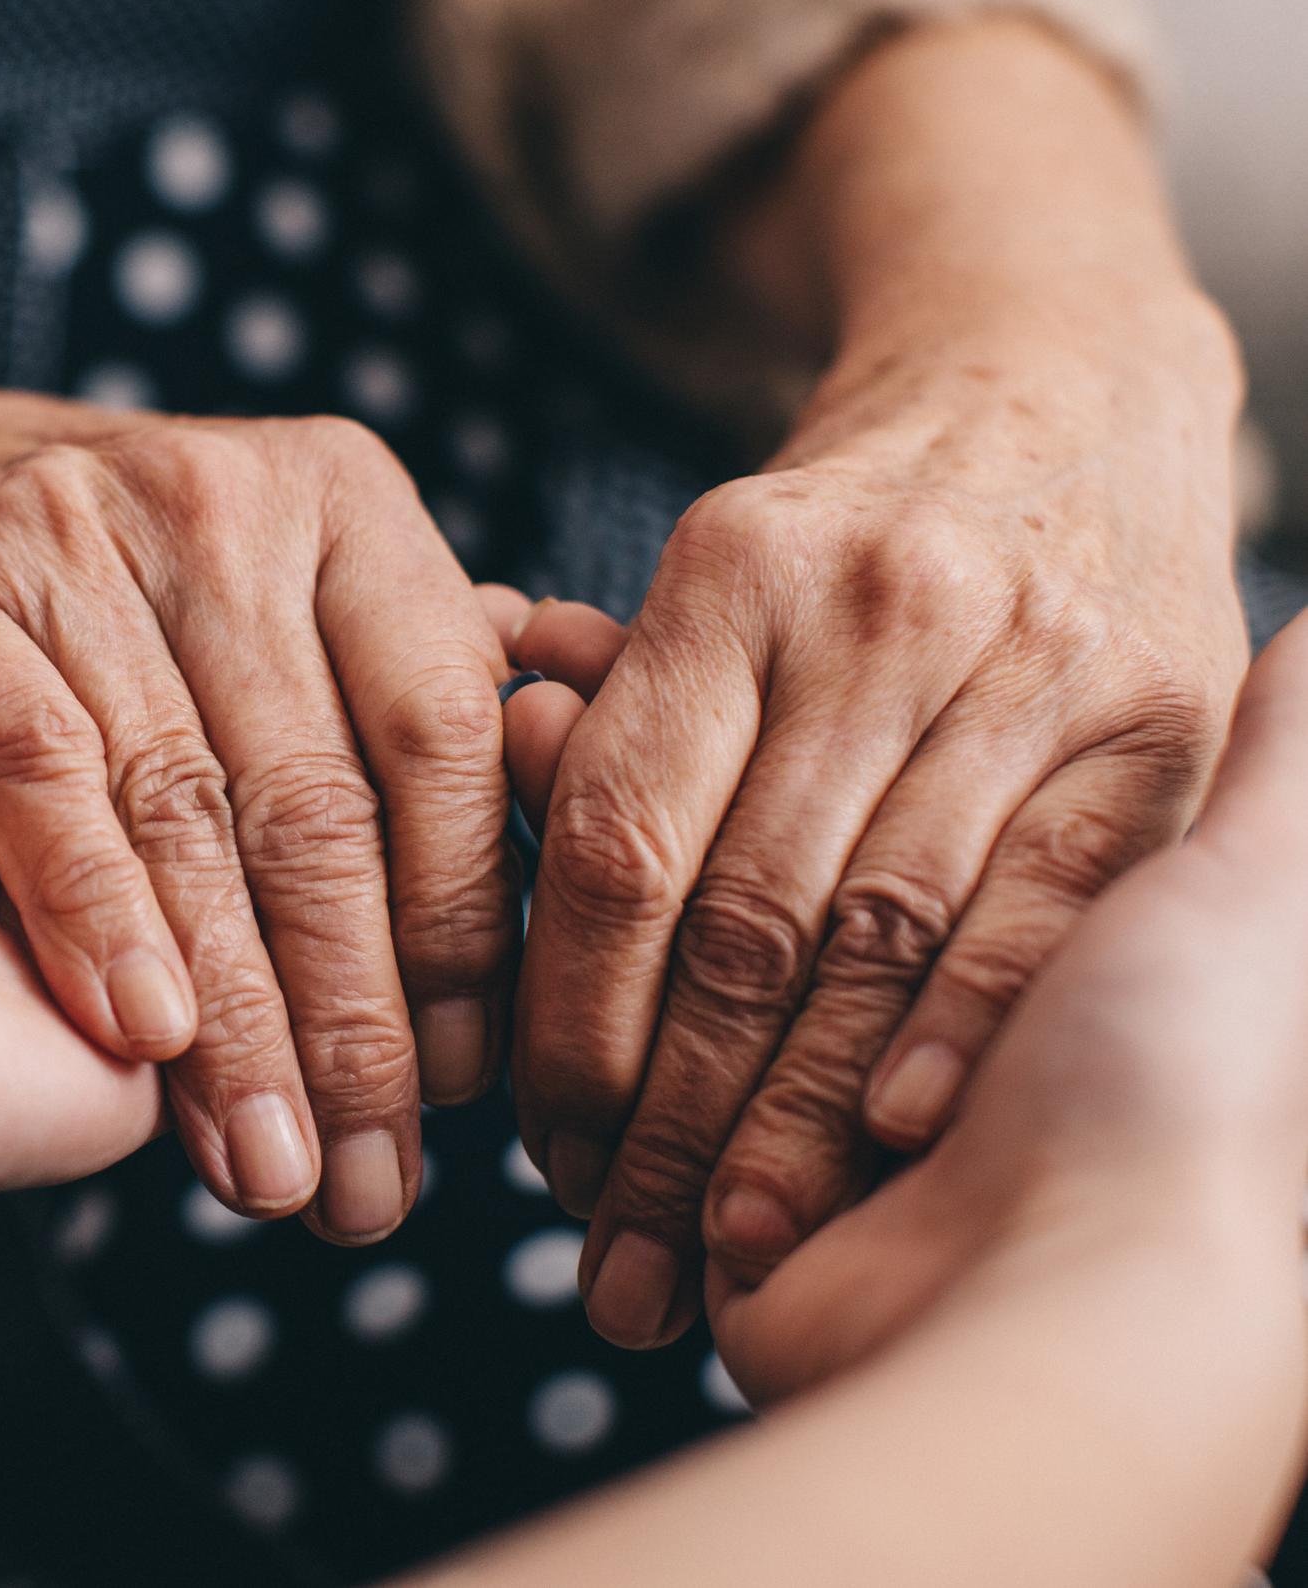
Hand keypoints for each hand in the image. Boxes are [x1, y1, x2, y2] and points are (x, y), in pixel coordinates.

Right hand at [0, 409, 518, 1242]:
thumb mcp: (306, 607)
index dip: (464, 930)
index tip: (464, 1093)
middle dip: (350, 1023)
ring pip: (180, 813)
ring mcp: (71, 533)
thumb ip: (415, 713)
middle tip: (367, 1189)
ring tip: (269, 1171)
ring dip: (232, 1019)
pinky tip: (145, 1042)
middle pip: (313, 799)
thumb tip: (556, 869)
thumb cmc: (160, 595)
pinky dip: (93, 914)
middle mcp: (221, 501)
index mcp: (348, 502)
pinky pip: (37, 775)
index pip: (441, 738)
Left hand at [511, 301, 1247, 1347]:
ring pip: (881, 938)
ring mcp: (1028, 662)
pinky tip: (892, 1147)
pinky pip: (1036, 915)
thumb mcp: (708, 585)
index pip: (620, 837)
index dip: (569, 1019)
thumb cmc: (838, 541)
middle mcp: (880, 609)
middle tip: (615, 1251)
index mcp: (733, 569)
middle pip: (745, 916)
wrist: (1059, 402)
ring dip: (798, 1122)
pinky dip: (953, 1041)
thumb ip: (607, 700)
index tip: (542, 1149)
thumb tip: (504, 750)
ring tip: (728, 1246)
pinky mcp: (1149, 719)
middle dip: (671, 1116)